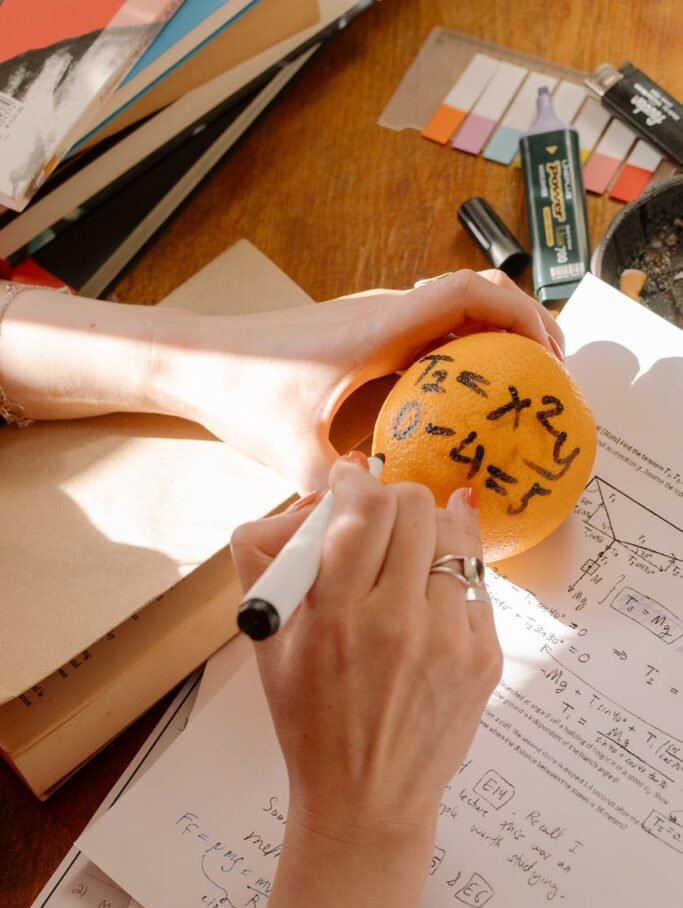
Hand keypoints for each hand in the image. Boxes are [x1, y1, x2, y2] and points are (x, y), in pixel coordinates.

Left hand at [170, 269, 562, 493]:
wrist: (196, 359)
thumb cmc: (240, 391)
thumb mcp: (293, 451)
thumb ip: (343, 492)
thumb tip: (389, 524)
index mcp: (377, 328)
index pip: (469, 294)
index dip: (521, 315)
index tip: (550, 353)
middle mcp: (381, 313)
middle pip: (474, 294)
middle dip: (522, 325)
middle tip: (550, 374)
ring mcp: (371, 318)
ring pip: (452, 308)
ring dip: (492, 334)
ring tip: (519, 383)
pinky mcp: (360, 331)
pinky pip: (426, 328)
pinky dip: (459, 348)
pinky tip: (463, 395)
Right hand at [231, 452, 502, 840]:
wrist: (366, 799)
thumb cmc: (310, 720)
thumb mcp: (267, 642)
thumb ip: (272, 558)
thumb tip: (319, 498)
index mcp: (336, 618)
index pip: (363, 508)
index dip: (356, 480)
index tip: (350, 480)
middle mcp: (398, 624)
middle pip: (414, 507)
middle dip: (391, 499)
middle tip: (377, 519)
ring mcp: (451, 641)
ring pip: (454, 533)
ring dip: (425, 529)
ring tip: (406, 553)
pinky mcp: (484, 656)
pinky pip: (476, 578)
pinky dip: (450, 571)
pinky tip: (429, 591)